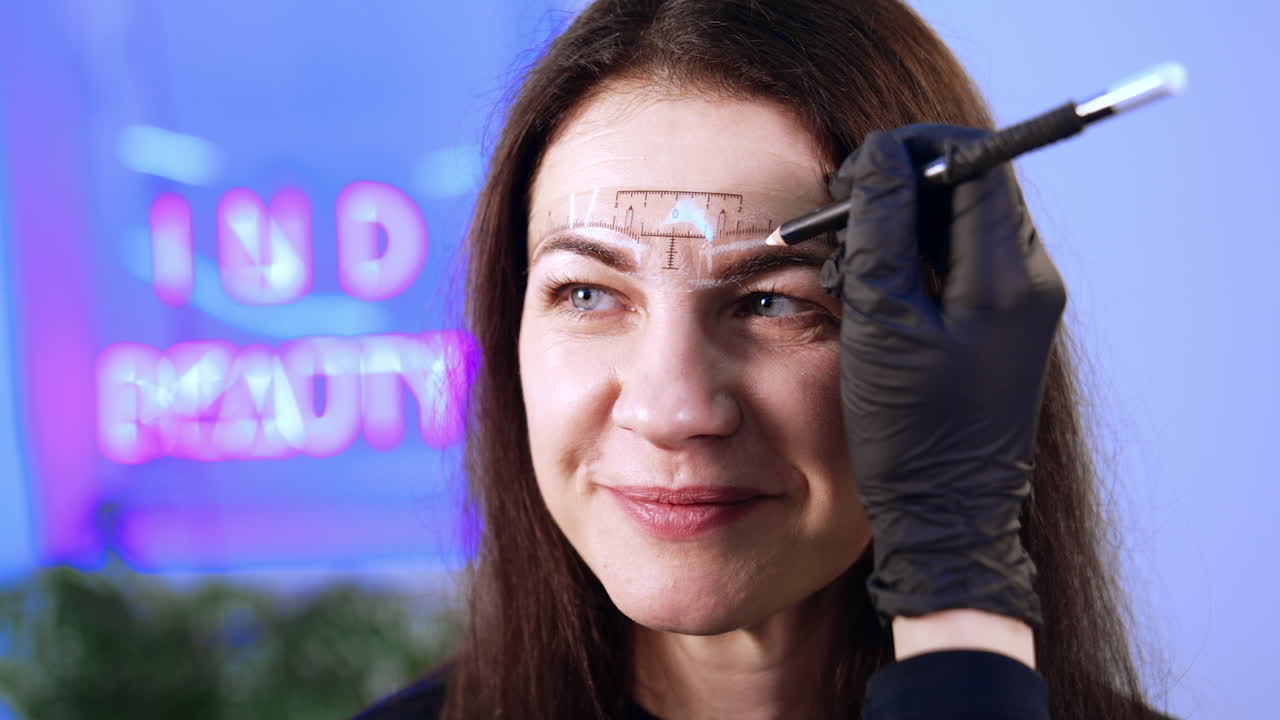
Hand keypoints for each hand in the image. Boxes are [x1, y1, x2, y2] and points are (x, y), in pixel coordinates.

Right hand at [820, 125, 1065, 629]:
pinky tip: (868, 292)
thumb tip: (883, 154)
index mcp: (1007, 277)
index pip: (977, 163)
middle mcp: (1027, 281)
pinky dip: (912, 261)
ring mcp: (1019, 305)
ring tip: (845, 265)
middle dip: (900, 188)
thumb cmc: (912, 434)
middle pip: (969, 189)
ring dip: (900, 226)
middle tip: (839, 215)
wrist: (947, 517)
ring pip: (960, 223)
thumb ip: (881, 229)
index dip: (914, 150)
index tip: (857, 168)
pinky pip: (958, 263)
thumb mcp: (881, 323)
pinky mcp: (1001, 326)